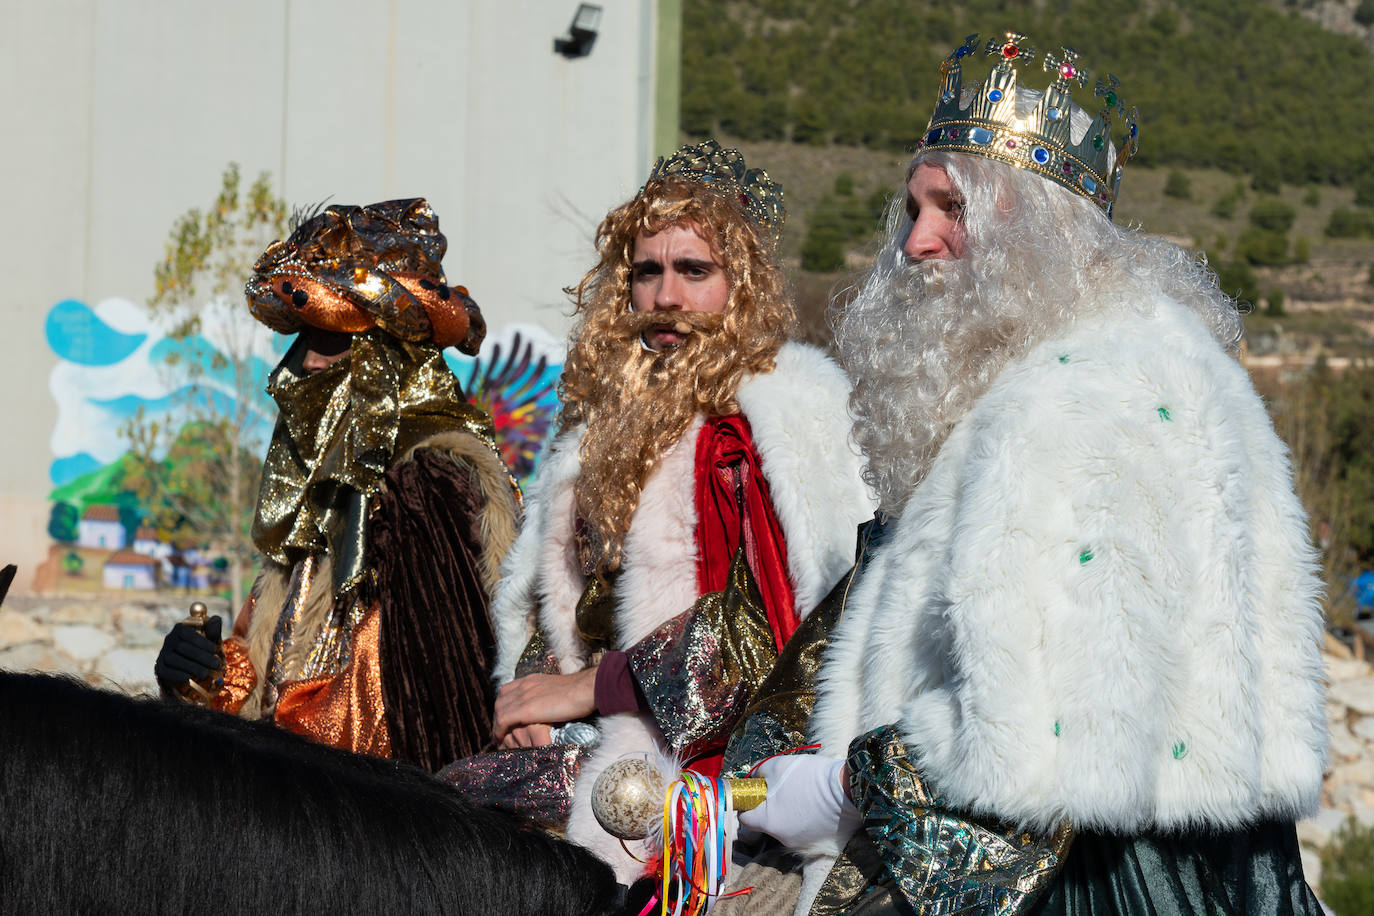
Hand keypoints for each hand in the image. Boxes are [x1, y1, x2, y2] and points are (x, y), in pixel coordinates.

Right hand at [154, 617, 222, 685]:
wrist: (193, 667)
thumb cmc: (204, 648)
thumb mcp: (211, 639)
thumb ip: (214, 630)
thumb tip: (216, 619)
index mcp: (181, 628)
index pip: (188, 633)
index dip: (201, 642)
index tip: (214, 650)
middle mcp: (169, 639)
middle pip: (182, 647)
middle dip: (201, 657)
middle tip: (216, 665)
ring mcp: (163, 653)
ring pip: (174, 659)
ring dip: (191, 667)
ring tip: (206, 673)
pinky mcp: (160, 667)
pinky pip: (165, 671)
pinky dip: (177, 675)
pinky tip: (189, 678)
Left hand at [492, 667, 597, 743]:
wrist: (586, 689)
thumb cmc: (580, 692)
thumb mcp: (558, 690)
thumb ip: (548, 696)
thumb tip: (550, 706)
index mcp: (532, 679)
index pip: (508, 690)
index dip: (504, 705)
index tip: (506, 718)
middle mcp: (524, 685)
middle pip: (500, 701)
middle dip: (498, 716)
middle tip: (501, 732)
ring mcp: (523, 696)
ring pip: (499, 711)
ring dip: (497, 726)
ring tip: (499, 739)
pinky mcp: (526, 709)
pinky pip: (503, 720)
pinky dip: (499, 731)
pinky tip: (501, 740)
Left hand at [737, 754, 860, 855]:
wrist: (848, 789)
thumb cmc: (809, 777)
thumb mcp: (777, 765)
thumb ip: (759, 773)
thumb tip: (756, 778)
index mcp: (768, 823)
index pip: (745, 818)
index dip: (747, 803)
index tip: (756, 792)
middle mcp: (782, 838)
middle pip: (767, 822)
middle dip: (770, 807)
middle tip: (782, 788)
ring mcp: (802, 843)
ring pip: (786, 826)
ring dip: (789, 813)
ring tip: (803, 794)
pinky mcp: (819, 843)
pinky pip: (804, 829)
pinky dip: (806, 819)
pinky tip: (816, 804)